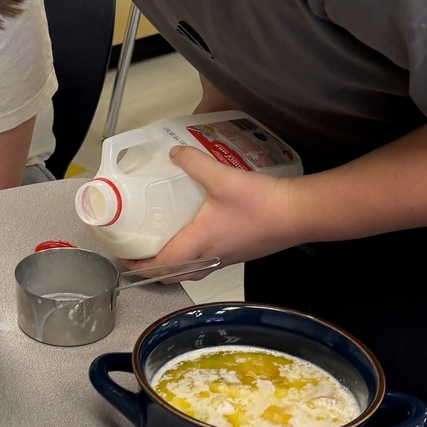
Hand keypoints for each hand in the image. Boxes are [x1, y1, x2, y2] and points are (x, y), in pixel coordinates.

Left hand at [124, 146, 299, 270]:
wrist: (299, 214)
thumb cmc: (263, 204)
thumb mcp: (222, 177)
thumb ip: (195, 163)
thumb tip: (174, 153)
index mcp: (200, 244)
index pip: (162, 266)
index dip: (140, 266)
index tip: (126, 260)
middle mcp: (212, 257)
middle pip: (175, 273)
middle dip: (154, 267)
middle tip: (140, 251)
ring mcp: (227, 258)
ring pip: (192, 268)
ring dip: (174, 261)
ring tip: (163, 241)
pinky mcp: (239, 251)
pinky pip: (208, 259)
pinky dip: (194, 253)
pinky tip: (196, 230)